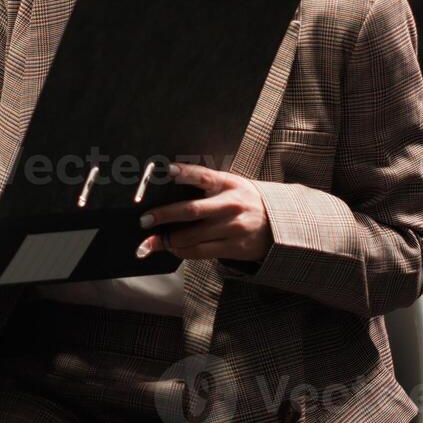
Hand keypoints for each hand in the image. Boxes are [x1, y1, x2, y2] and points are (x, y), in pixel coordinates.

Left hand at [136, 163, 273, 262]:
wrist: (278, 224)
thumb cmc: (245, 200)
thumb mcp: (231, 185)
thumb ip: (207, 184)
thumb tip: (170, 185)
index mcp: (228, 184)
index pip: (204, 176)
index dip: (186, 172)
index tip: (167, 170)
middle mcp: (230, 205)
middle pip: (192, 211)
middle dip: (164, 216)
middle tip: (145, 220)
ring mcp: (232, 228)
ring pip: (192, 236)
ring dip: (168, 240)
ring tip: (152, 241)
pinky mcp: (233, 247)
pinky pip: (200, 252)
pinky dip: (182, 251)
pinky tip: (172, 249)